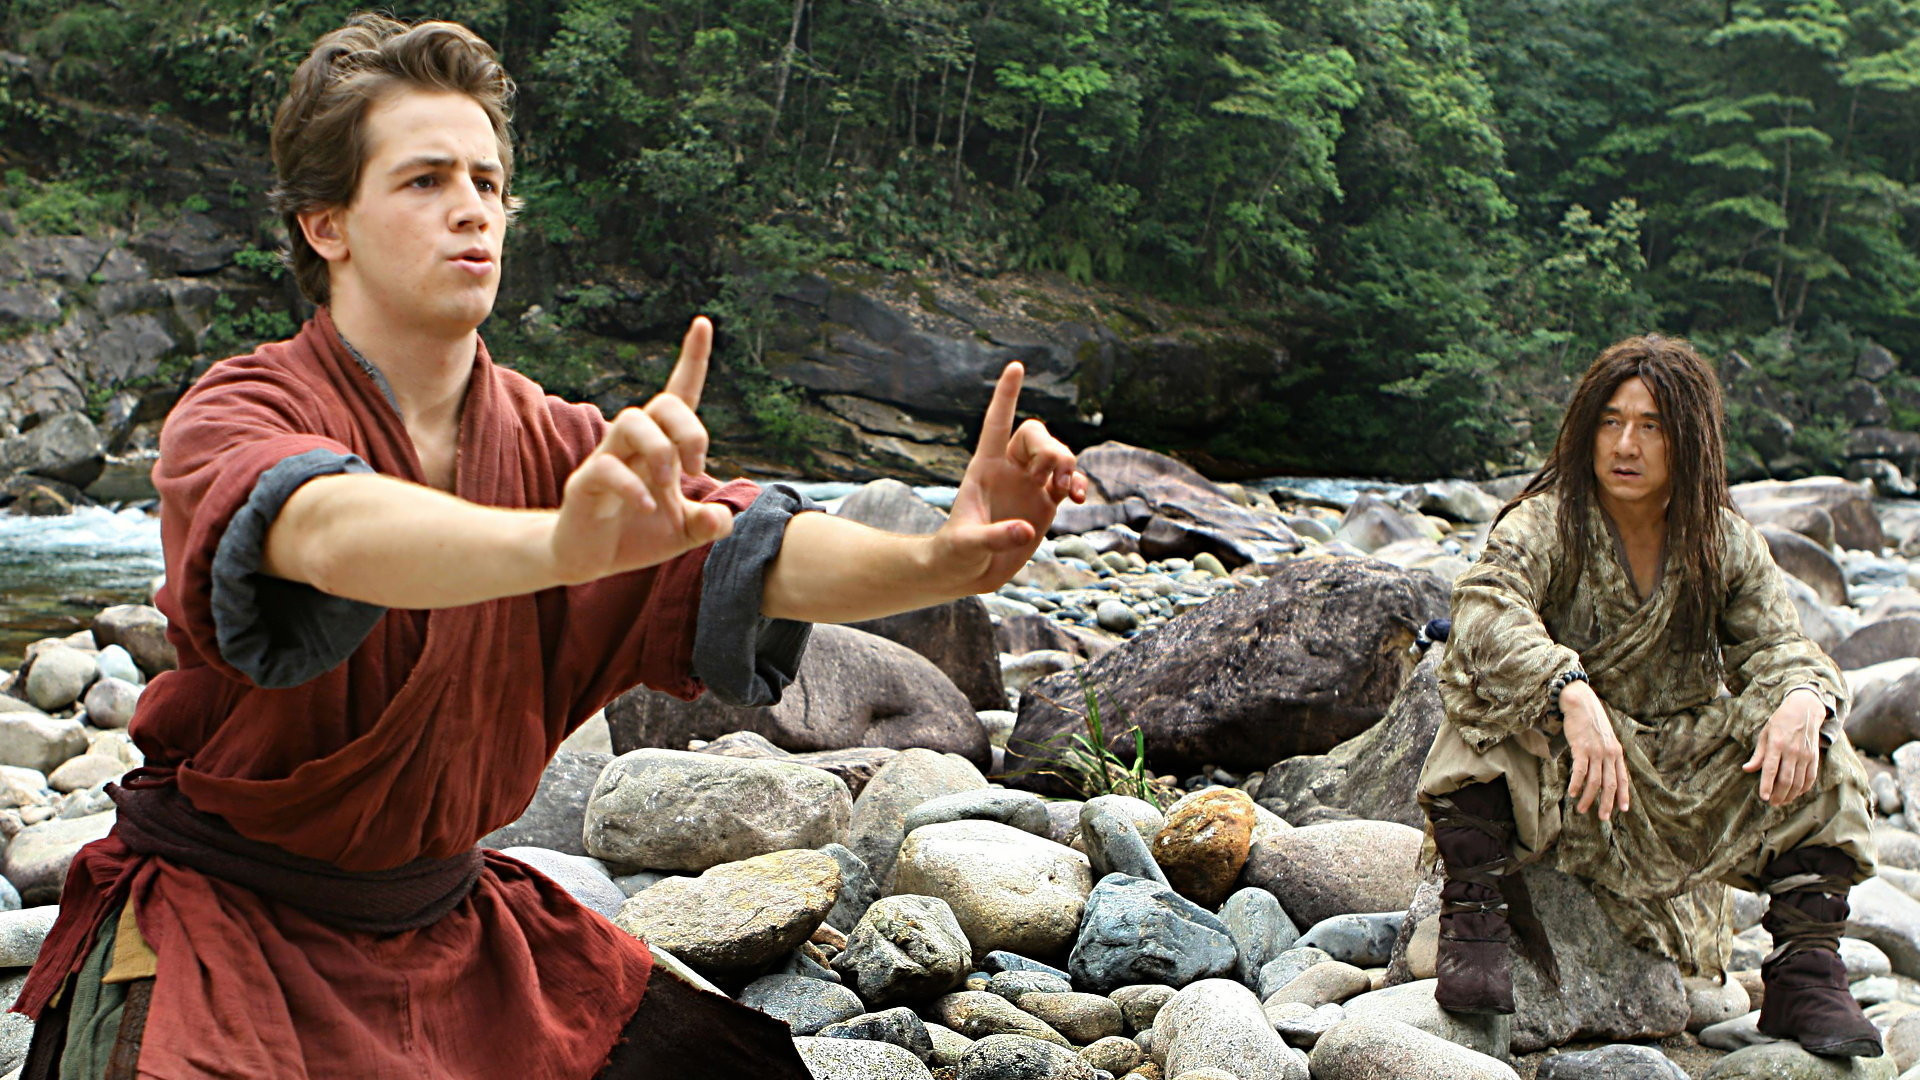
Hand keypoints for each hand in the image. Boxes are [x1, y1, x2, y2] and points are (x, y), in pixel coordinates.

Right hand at [549, 317, 732, 583]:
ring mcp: (606, 460)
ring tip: (667, 487)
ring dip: (660, 452)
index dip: (692, 359)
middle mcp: (632, 444)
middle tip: (695, 471)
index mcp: (660, 446)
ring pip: (631, 421)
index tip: (704, 323)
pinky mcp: (585, 485)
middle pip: (661, 404)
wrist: (588, 559)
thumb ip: (709, 523)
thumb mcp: (685, 533)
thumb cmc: (637, 534)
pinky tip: (646, 507)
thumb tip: (722, 517)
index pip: (678, 392)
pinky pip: (606, 468)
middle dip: (689, 431)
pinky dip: (633, 487)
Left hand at [930, 362, 1087, 593]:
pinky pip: (1068, 482)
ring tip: (1069, 492)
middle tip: (1056, 477)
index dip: (1006, 395)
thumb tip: (1026, 530)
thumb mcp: (966, 546)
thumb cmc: (954, 554)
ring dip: (1068, 466)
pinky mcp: (1044, 505)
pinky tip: (1078, 498)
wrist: (967, 572)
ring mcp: (1030, 486)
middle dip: (1051, 449)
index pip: (996, 422)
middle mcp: (1009, 470)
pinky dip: (1077, 484)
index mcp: (984, 467)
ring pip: (1057, 456)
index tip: (1016, 366)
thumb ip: (993, 537)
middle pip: (1036, 436)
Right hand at [1561, 679, 1630, 820]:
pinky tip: (1572, 793)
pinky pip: (1580, 771)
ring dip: (1588, 798)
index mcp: (1617, 752)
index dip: (1624, 795)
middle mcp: (1609, 754)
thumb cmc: (1591, 721)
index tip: (1623, 810)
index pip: (1623, 778)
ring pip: (1595, 781)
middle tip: (1603, 818)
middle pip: (1610, 784)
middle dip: (1606, 803)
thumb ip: (1607, 754)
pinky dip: (1576, 784)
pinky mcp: (1581, 748)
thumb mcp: (1605, 738)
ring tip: (1581, 809)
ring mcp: (1596, 751)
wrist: (1581, 703)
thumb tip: (1605, 770)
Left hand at [1742, 688, 1823, 806]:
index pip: (1770, 769)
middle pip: (1786, 779)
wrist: (1804, 710)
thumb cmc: (1780, 722)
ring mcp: (1805, 755)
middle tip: (1771, 803)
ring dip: (1790, 795)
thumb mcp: (1765, 733)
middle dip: (1778, 794)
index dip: (1766, 785)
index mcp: (1776, 744)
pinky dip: (1804, 788)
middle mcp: (1792, 751)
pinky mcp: (1814, 757)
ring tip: (1782, 801)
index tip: (1763, 797)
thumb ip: (1758, 754)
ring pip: (1798, 781)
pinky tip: (1796, 794)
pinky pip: (1810, 777)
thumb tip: (1747, 769)